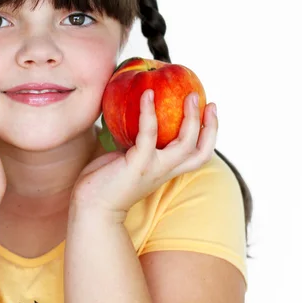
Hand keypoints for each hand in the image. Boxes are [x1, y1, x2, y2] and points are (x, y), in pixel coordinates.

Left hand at [71, 89, 217, 216]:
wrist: (91, 207)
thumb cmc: (105, 181)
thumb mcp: (127, 157)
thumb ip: (136, 142)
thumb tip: (132, 114)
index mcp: (166, 169)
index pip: (199, 155)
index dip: (210, 133)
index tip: (209, 108)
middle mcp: (165, 170)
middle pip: (202, 152)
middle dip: (210, 125)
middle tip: (205, 99)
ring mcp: (153, 168)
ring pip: (185, 144)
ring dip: (190, 117)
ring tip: (188, 95)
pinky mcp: (137, 164)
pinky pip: (148, 133)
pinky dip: (149, 112)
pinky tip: (146, 94)